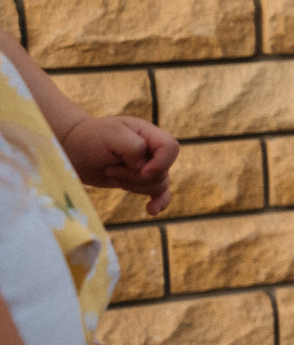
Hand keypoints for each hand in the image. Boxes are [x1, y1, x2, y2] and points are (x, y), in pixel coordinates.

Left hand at [61, 116, 179, 214]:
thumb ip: (133, 146)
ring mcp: (146, 167)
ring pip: (157, 185)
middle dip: (135, 176)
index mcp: (148, 134)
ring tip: (109, 172)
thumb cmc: (88, 137)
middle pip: (162, 172)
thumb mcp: (110, 135)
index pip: (171, 148)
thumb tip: (144, 166)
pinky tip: (152, 210)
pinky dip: (158, 202)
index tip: (142, 171)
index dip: (161, 162)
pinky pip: (158, 194)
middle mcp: (151, 150)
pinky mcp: (138, 181)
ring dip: (131, 184)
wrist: (71, 149)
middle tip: (110, 167)